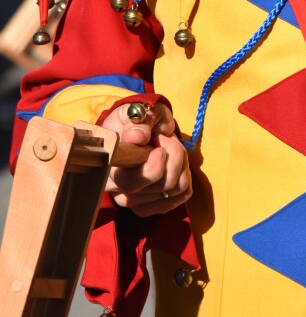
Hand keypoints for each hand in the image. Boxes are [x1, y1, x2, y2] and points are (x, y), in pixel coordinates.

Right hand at [102, 101, 191, 216]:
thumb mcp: (135, 111)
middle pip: (159, 185)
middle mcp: (117, 190)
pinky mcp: (152, 206)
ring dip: (181, 163)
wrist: (139, 129)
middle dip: (173, 156)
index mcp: (108, 166)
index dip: (152, 168)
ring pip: (174, 189)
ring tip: (170, 147)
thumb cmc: (135, 120)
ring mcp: (134, 201)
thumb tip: (137, 137)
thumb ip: (137, 122)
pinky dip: (185, 175)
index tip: (160, 148)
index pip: (129, 181)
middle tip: (166, 139)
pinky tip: (175, 163)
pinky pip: (182, 195)